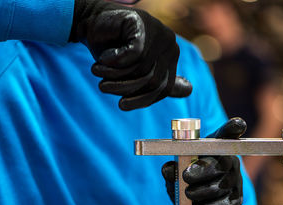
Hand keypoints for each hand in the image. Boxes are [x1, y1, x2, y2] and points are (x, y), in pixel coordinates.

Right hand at [69, 0, 191, 110]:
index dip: (142, 100)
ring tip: (98, 71)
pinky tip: (103, 58)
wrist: (92, 22)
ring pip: (141, 69)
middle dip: (124, 89)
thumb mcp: (137, 69)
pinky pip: (133, 54)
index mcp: (171, 57)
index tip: (122, 105)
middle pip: (152, 81)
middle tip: (103, 87)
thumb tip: (190, 91)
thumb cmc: (114, 48)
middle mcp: (170, 44)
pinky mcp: (142, 24)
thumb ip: (160, 81)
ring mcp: (158, 32)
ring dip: (114, 75)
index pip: (164, 88)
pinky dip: (114, 61)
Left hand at [161, 118, 246, 204]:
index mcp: (221, 147)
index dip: (232, 127)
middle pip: (220, 166)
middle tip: (185, 177)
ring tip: (187, 193)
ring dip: (199, 193)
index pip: (227, 133)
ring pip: (219, 188)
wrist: (201, 188)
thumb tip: (167, 169)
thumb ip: (175, 160)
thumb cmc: (193, 167)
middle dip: (200, 172)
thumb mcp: (183, 159)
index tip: (234, 126)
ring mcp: (236, 182)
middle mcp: (233, 163)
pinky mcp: (235, 201)